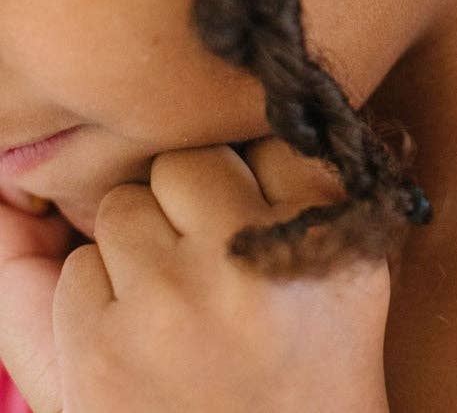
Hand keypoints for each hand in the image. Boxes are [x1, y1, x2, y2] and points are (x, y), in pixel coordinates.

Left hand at [0, 139, 392, 412]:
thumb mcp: (352, 266)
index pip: (262, 138)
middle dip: (187, 203)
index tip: (260, 220)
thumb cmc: (311, 368)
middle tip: (213, 267)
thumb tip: (188, 116)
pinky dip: (99, 298)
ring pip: (121, 207)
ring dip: (138, 246)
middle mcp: (249, 258)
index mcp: (324, 229)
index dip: (252, 179)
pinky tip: (142, 341)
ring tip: (177, 305)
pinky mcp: (101, 351)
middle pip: (182, 163)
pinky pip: (76, 271)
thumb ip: (305, 173)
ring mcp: (170, 302)